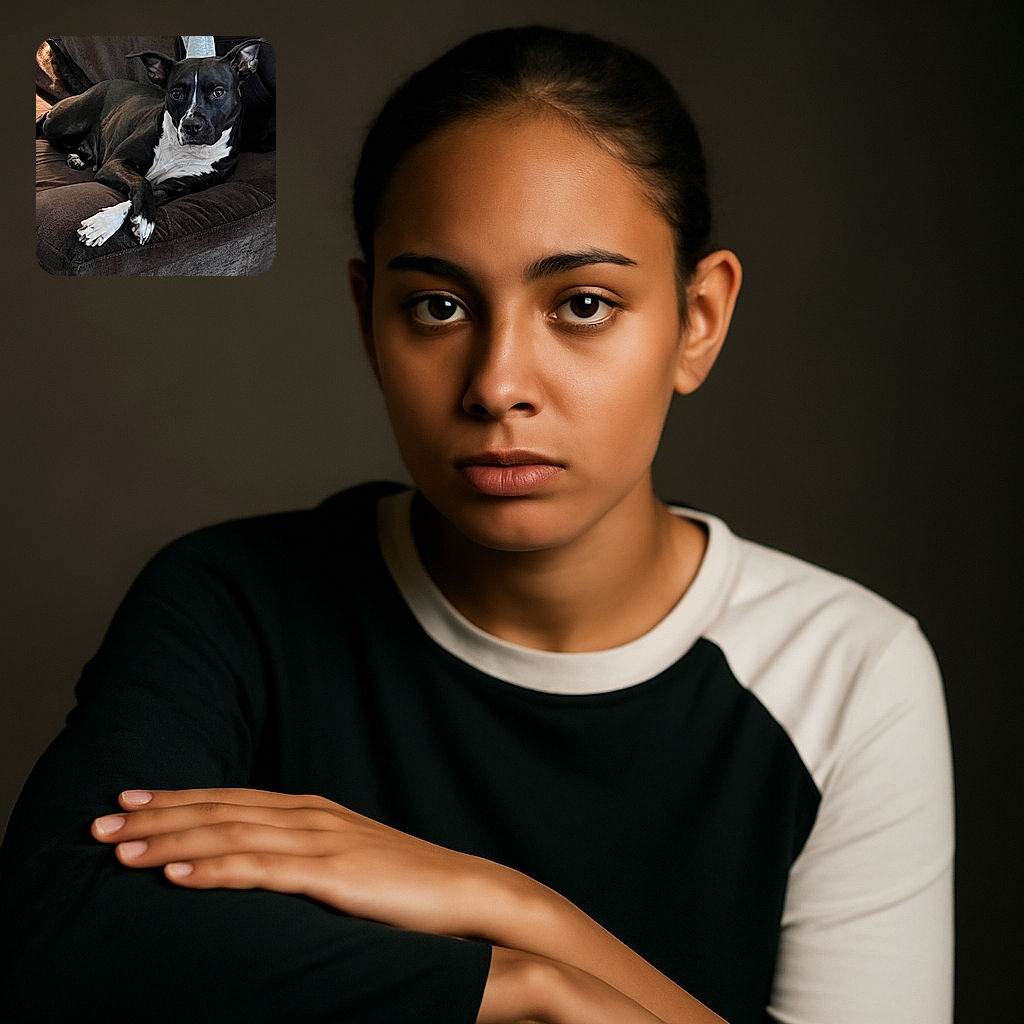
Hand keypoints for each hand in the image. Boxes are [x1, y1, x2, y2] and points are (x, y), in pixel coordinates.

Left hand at [91, 787, 496, 936]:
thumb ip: (301, 852)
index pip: (229, 798)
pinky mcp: (335, 876)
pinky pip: (263, 872)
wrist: (465, 889)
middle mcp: (308, 816)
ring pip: (230, 835)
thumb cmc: (405, 880)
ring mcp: (321, 843)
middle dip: (156, 816)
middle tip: (100, 822)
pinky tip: (178, 876)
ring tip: (120, 849)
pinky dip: (215, 870)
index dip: (175, 799)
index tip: (126, 801)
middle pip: (219, 810)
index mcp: (309, 810)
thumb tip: (258, 861)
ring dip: (170, 840)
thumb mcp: (345, 856)